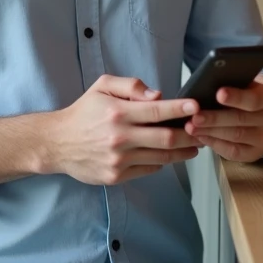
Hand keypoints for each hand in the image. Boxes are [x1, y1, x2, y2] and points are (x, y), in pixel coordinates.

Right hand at [45, 75, 203, 185]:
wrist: (58, 143)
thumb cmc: (83, 112)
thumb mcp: (102, 86)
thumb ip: (130, 85)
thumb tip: (157, 95)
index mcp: (117, 112)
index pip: (156, 110)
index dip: (180, 109)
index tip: (197, 106)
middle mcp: (119, 137)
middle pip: (165, 138)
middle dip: (190, 134)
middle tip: (204, 130)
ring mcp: (119, 159)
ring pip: (161, 156)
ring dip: (182, 152)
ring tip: (195, 146)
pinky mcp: (116, 176)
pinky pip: (148, 168)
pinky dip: (162, 162)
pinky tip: (169, 155)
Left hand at [183, 74, 262, 162]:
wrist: (259, 113)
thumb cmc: (244, 92)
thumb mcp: (243, 82)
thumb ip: (231, 83)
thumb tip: (207, 86)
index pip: (255, 98)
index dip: (236, 97)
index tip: (218, 94)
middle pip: (241, 119)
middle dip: (215, 118)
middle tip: (194, 117)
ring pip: (235, 135)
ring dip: (210, 132)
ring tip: (191, 128)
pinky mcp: (256, 152)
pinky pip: (234, 151)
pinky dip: (215, 144)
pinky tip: (202, 137)